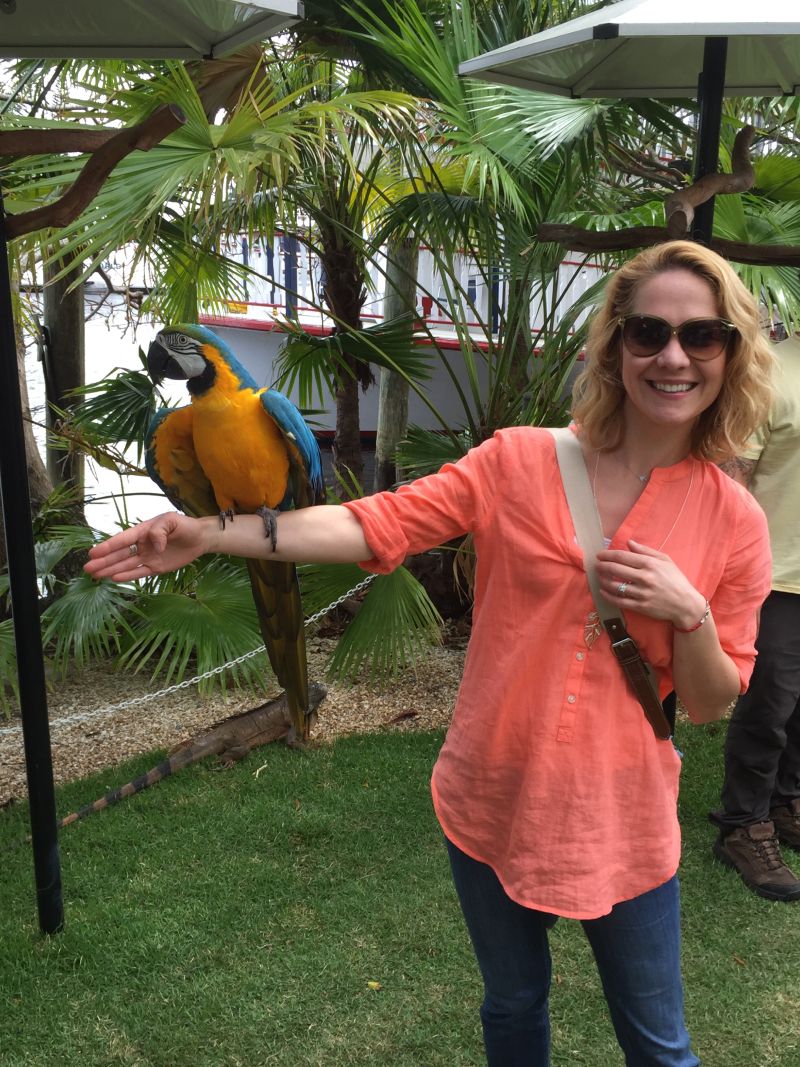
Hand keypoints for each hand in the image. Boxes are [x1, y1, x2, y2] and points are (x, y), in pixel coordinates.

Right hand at [84, 512, 214, 581]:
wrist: (200, 538)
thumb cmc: (185, 526)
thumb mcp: (172, 521)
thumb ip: (160, 530)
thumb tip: (154, 546)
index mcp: (143, 531)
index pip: (123, 540)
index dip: (108, 546)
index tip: (93, 553)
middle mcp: (142, 545)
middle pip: (120, 554)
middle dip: (104, 561)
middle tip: (87, 568)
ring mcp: (148, 557)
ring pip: (126, 565)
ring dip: (111, 569)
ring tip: (95, 575)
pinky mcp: (156, 567)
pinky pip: (139, 572)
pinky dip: (127, 576)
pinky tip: (114, 578)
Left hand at [595, 539, 705, 627]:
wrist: (685, 604)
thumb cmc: (676, 580)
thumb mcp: (665, 560)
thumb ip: (646, 551)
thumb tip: (629, 543)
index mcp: (650, 564)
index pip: (622, 557)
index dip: (607, 555)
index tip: (600, 555)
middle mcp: (645, 578)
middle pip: (615, 570)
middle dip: (602, 566)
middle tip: (596, 565)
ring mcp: (642, 593)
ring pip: (614, 586)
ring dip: (603, 580)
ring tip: (599, 577)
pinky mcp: (641, 607)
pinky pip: (619, 601)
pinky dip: (608, 596)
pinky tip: (603, 591)